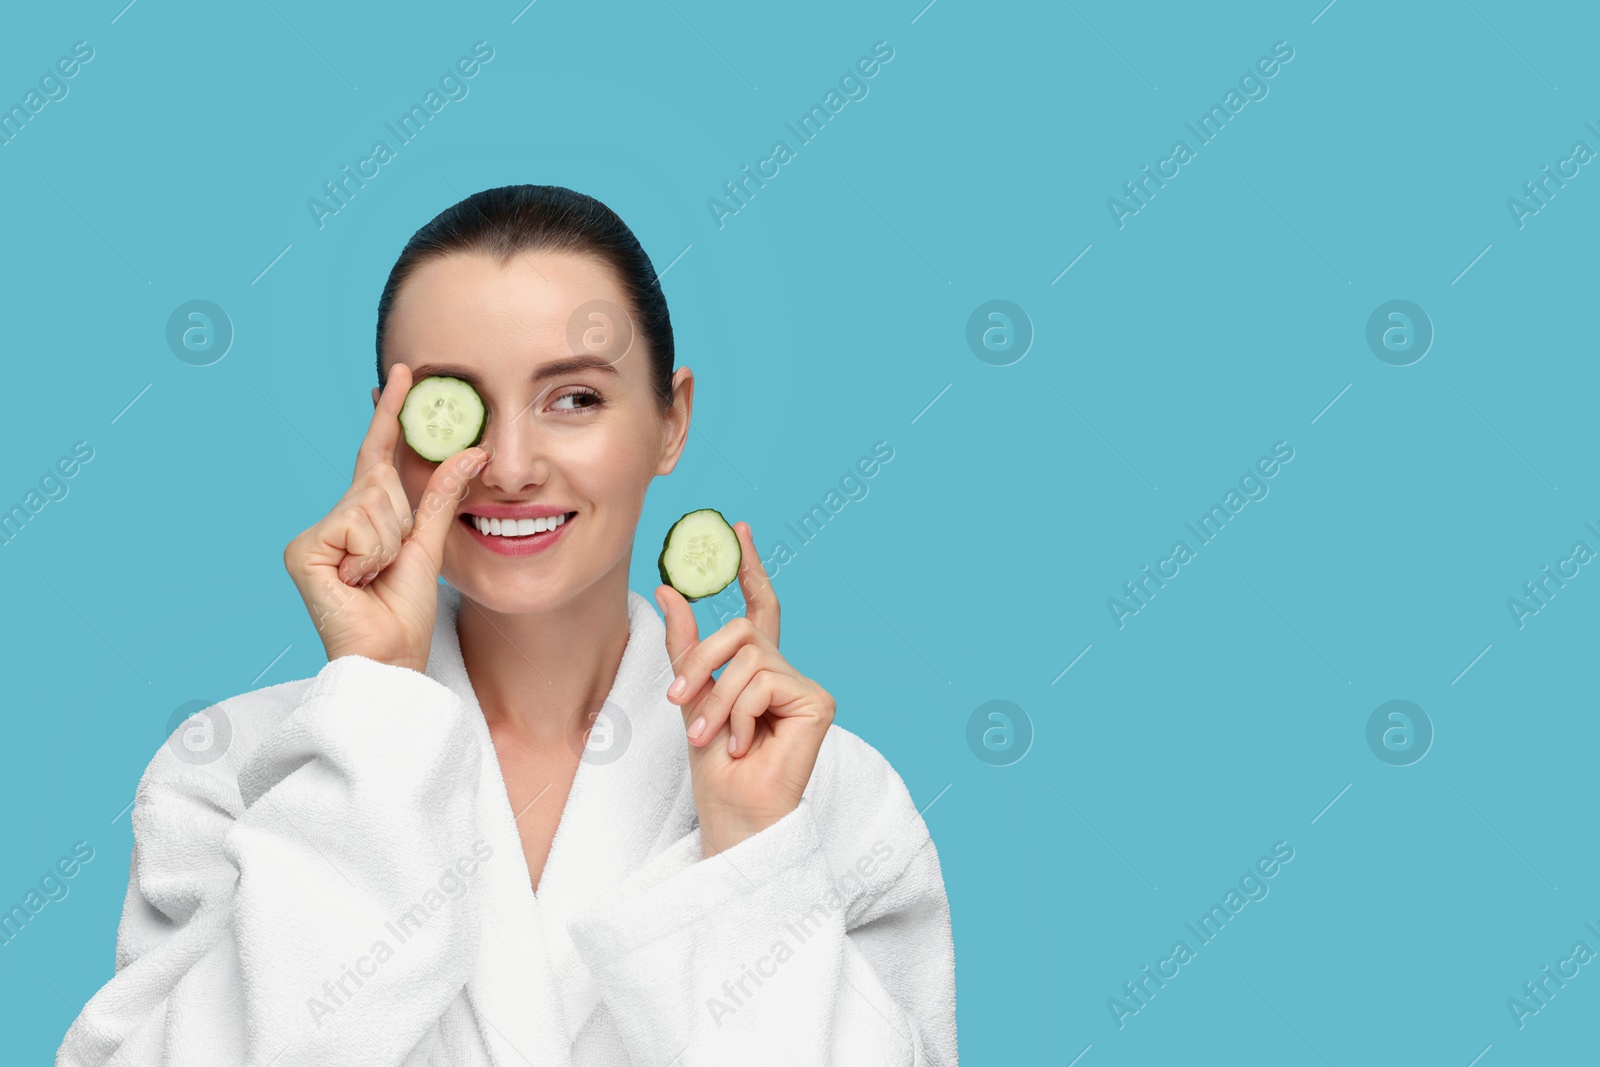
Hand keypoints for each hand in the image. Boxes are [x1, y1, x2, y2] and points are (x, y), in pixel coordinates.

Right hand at [283, 363, 490, 673]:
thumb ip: (442, 495)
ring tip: (371, 578)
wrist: (389, 656)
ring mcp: (313, 535)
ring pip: (371, 503)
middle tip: (386, 565)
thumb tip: (471, 449)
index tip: (402, 372)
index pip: (376, 453)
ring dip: (386, 544)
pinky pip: (358, 526)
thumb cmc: (404, 611)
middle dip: (398, 521)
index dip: (389, 414)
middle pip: (377, 481)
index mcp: (362, 516)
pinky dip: (369, 555)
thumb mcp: (429, 544)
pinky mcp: (302, 550)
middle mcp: (332, 520)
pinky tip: (355, 581)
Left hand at [656, 521, 835, 856]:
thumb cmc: (715, 771)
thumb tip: (669, 589)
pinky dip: (739, 713)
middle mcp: (785, 672)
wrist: (733, 815)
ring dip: (716, 700)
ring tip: (711, 737)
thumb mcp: (690, 699)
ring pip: (749, 656)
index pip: (760, 608)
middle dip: (701, 663)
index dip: (751, 568)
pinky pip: (765, 681)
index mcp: (759, 670)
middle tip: (679, 701)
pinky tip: (743, 744)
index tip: (738, 529)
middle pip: (741, 630)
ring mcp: (804, 686)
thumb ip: (685, 647)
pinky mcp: (818, 702)